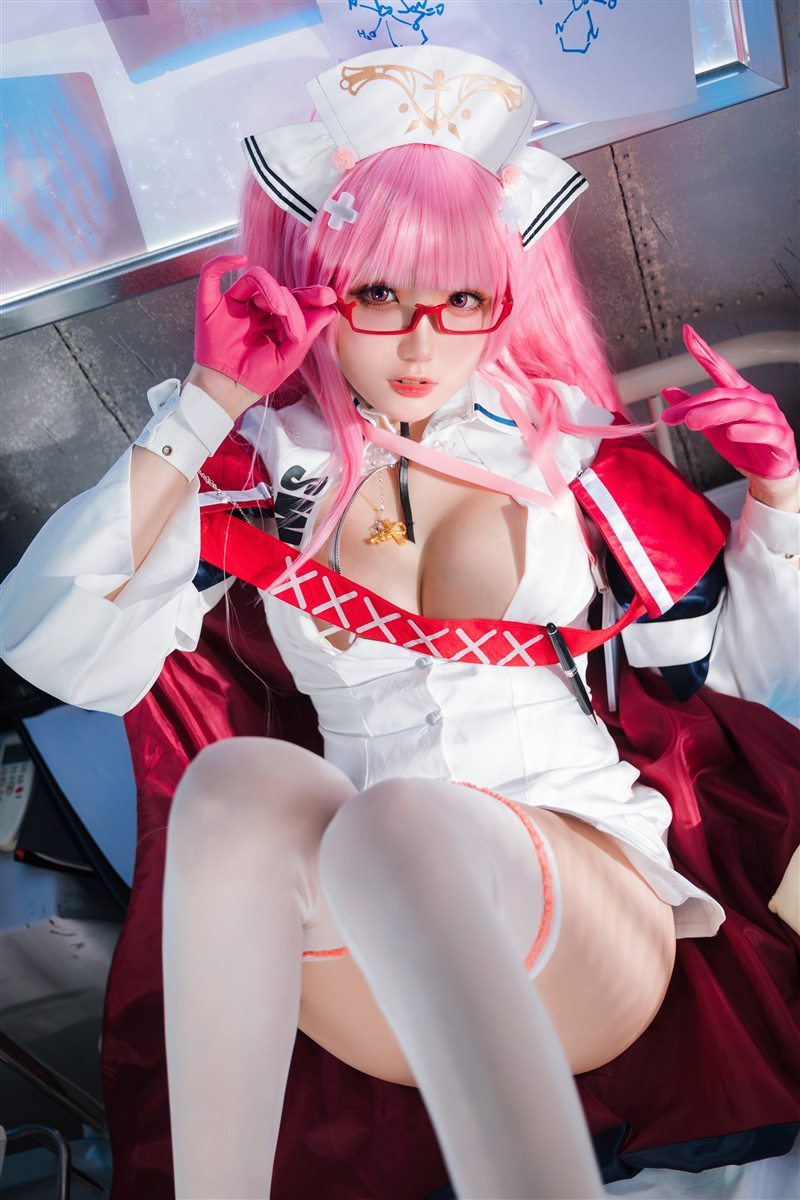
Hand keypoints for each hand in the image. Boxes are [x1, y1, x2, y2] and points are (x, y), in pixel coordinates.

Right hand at [192, 254, 336, 414]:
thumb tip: (330, 312)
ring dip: (271, 289)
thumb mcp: (288, 358)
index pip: (294, 300)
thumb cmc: (257, 377)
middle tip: (301, 311)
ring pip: (254, 280)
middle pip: (277, 289)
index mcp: (274, 320)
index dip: (311, 296)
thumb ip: (307, 334)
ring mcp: (234, 304)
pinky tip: (239, 260)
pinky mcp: (210, 304)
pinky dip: (222, 262)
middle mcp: (255, 309)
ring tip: (279, 309)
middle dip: (292, 299)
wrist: (228, 391)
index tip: (328, 296)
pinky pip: (211, 275)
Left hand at [660, 325, 798, 499]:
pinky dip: (747, 430)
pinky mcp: (780, 437)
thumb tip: (667, 391)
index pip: (720, 367)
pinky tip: (731, 431)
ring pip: (742, 408)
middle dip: (696, 404)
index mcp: (739, 393)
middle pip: (724, 394)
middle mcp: (757, 400)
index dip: (704, 351)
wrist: (768, 472)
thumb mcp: (711, 426)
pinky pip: (764, 430)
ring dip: (715, 414)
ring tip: (692, 422)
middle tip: (674, 416)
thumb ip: (693, 408)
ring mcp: (771, 417)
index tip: (687, 333)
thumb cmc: (742, 445)